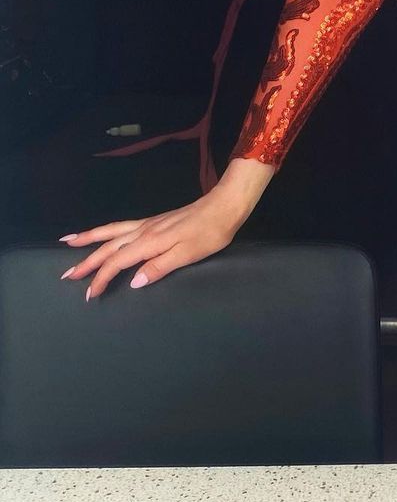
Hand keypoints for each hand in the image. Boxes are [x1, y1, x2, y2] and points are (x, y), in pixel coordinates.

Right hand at [57, 187, 252, 300]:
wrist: (224, 206)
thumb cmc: (211, 233)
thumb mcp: (188, 254)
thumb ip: (160, 267)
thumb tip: (134, 282)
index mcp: (150, 242)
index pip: (118, 262)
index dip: (102, 279)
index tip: (90, 295)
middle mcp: (144, 231)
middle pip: (108, 247)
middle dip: (86, 262)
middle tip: (66, 276)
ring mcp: (148, 224)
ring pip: (111, 232)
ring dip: (89, 239)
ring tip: (68, 242)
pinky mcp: (154, 221)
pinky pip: (122, 226)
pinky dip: (106, 230)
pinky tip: (102, 233)